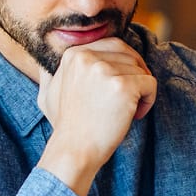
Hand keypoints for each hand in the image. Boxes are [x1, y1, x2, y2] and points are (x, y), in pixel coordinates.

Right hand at [36, 38, 155, 195]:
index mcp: (73, 54)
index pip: (113, 45)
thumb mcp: (48, 95)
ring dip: (141, 90)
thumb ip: (50, 76)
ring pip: (141, 69)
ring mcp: (104, 70)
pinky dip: (149, 100)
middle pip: (129, 54)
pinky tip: (136, 115)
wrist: (74, 150)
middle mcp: (87, 57)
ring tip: (129, 111)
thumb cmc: (65, 126)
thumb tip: (45, 69)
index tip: (117, 88)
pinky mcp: (121, 86)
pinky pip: (150, 83)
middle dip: (136, 73)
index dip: (123, 64)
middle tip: (132, 97)